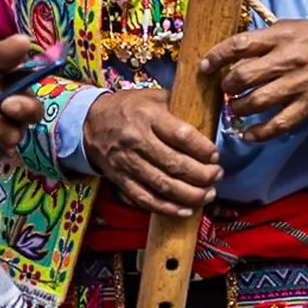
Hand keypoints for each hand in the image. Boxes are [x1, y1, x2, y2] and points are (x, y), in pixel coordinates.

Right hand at [82, 89, 218, 215]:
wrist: (90, 123)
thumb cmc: (129, 108)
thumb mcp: (152, 96)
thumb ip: (178, 106)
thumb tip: (209, 119)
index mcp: (148, 116)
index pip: (181, 136)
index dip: (202, 149)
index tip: (215, 155)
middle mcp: (136, 140)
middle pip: (174, 164)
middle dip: (202, 174)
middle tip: (217, 175)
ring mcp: (127, 163)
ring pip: (163, 185)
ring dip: (190, 195)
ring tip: (208, 195)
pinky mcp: (120, 180)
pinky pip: (145, 199)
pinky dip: (167, 208)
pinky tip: (185, 211)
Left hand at [201, 21, 307, 142]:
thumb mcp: (293, 27)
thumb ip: (265, 38)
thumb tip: (232, 51)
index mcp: (282, 36)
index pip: (241, 44)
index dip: (218, 56)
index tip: (205, 65)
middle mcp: (289, 60)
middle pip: (244, 76)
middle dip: (226, 85)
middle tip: (225, 88)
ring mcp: (299, 85)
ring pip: (257, 102)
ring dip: (238, 107)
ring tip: (235, 107)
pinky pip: (278, 124)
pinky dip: (258, 133)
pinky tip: (247, 134)